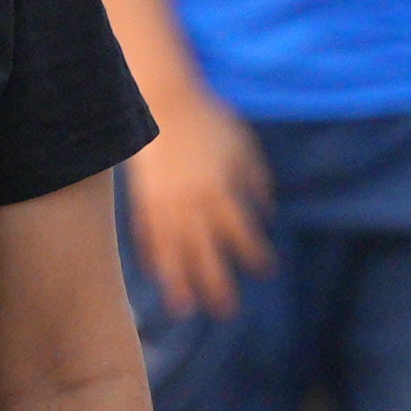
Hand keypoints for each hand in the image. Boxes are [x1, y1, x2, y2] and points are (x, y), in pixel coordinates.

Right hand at [123, 93, 273, 317]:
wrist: (163, 99)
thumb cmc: (208, 120)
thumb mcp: (241, 145)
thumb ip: (255, 180)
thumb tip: (267, 213)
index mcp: (220, 187)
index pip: (240, 230)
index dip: (253, 251)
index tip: (264, 269)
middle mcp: (192, 200)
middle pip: (205, 249)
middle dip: (215, 281)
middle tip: (225, 310)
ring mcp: (164, 200)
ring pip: (173, 249)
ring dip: (179, 280)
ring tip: (183, 308)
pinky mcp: (143, 196)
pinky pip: (147, 233)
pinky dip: (151, 255)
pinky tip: (157, 276)